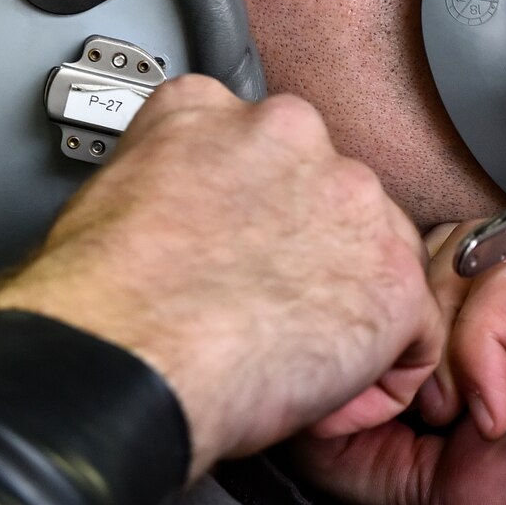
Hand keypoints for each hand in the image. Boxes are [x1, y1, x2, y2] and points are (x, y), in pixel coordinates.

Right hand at [0, 76, 443, 478]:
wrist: (119, 358)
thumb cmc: (94, 304)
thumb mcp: (102, 196)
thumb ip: (157, 183)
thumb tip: (156, 220)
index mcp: (208, 108)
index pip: (260, 148)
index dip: (251, 215)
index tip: (233, 255)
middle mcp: (288, 133)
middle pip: (326, 194)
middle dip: (305, 254)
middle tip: (258, 312)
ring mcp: (348, 197)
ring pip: (375, 253)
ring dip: (344, 307)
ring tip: (284, 359)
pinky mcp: (389, 274)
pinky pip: (411, 331)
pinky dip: (377, 373)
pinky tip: (320, 395)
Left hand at [292, 228, 505, 504]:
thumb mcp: (423, 478)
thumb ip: (363, 436)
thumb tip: (299, 409)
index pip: (429, 267)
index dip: (390, 321)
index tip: (375, 398)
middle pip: (444, 250)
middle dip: (410, 328)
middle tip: (416, 408)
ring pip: (474, 256)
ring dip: (443, 343)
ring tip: (453, 412)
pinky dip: (482, 349)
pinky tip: (489, 410)